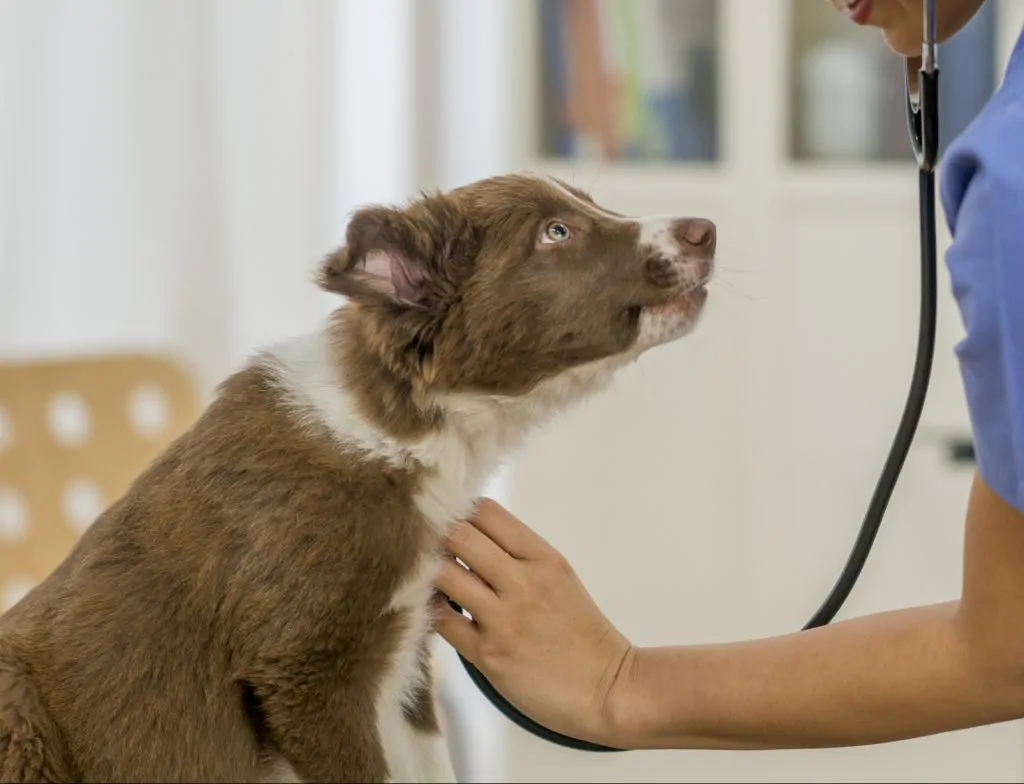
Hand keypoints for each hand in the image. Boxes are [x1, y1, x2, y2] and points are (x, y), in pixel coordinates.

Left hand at [432, 498, 634, 746]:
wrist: (607, 688)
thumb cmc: (581, 632)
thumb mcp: (559, 576)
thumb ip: (519, 555)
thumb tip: (470, 536)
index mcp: (542, 558)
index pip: (486, 512)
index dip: (460, 510)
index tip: (449, 519)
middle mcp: (522, 582)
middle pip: (458, 535)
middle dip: (437, 536)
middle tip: (427, 546)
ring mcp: (502, 618)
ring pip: (443, 574)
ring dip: (429, 572)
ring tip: (430, 577)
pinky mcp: (487, 654)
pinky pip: (440, 620)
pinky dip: (430, 609)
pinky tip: (435, 607)